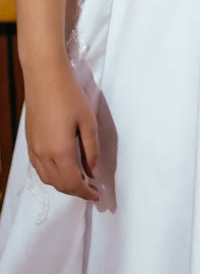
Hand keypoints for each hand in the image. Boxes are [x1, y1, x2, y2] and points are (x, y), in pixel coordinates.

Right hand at [25, 62, 99, 200]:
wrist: (44, 78)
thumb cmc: (70, 96)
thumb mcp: (88, 121)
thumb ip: (91, 150)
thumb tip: (93, 172)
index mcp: (60, 152)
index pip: (73, 184)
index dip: (86, 193)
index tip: (97, 195)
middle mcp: (43, 156)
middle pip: (59, 185)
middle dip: (76, 190)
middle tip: (91, 187)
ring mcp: (33, 150)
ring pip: (47, 179)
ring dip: (63, 184)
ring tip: (79, 178)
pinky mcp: (28, 143)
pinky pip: (39, 169)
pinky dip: (52, 175)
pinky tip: (62, 167)